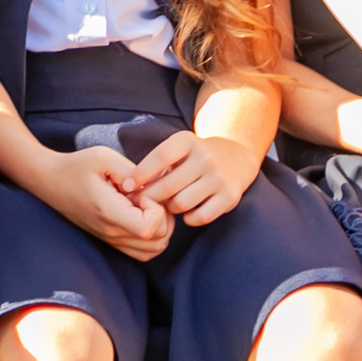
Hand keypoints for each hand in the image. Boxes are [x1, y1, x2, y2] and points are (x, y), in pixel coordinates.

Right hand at [38, 146, 172, 260]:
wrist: (50, 181)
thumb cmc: (75, 167)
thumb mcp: (103, 157)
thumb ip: (131, 170)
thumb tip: (153, 184)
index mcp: (109, 212)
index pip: (148, 228)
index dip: (156, 209)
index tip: (144, 192)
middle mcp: (111, 232)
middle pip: (158, 241)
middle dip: (164, 216)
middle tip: (149, 196)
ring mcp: (111, 240)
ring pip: (154, 249)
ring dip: (161, 228)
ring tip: (148, 205)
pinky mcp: (111, 241)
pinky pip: (143, 252)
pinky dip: (153, 237)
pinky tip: (144, 215)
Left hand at [130, 130, 253, 227]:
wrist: (235, 158)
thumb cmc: (194, 156)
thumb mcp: (178, 148)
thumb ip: (157, 163)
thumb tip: (128, 187)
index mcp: (188, 141)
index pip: (160, 157)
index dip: (140, 173)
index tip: (126, 186)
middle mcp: (205, 158)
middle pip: (169, 185)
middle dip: (149, 197)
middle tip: (139, 204)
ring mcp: (219, 178)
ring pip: (182, 203)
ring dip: (169, 208)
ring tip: (166, 206)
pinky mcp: (229, 197)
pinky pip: (201, 217)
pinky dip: (189, 219)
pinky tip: (185, 213)